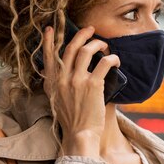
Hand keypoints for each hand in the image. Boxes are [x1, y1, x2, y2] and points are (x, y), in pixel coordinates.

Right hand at [41, 25, 119, 156]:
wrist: (80, 135)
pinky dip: (112, 58)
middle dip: (82, 35)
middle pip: (70, 47)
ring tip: (105, 45)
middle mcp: (62, 79)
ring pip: (87, 51)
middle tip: (90, 30)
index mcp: (52, 83)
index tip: (50, 29)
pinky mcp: (93, 85)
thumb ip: (57, 85)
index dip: (48, 41)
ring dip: (98, 44)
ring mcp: (77, 81)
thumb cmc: (71, 121)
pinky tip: (115, 60)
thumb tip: (60, 72)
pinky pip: (104, 63)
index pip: (48, 56)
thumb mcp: (56, 101)